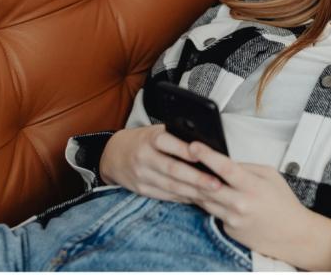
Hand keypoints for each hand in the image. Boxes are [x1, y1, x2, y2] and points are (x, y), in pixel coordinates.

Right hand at [99, 124, 223, 203]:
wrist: (113, 155)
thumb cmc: (145, 140)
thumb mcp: (156, 131)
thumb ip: (177, 136)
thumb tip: (207, 145)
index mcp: (149, 138)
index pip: (167, 143)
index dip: (185, 150)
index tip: (203, 156)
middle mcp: (143, 157)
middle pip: (172, 169)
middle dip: (196, 178)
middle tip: (217, 183)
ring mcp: (141, 176)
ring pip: (171, 186)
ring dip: (193, 192)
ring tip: (213, 194)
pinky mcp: (142, 190)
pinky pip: (166, 196)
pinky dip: (184, 198)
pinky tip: (199, 199)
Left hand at [187, 142, 316, 262]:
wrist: (291, 234)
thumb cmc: (283, 203)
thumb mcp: (270, 175)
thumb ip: (246, 167)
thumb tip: (224, 162)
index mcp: (252, 187)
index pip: (225, 168)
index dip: (208, 156)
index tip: (194, 145)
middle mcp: (240, 204)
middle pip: (207, 185)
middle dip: (190, 170)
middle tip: (178, 157)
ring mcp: (232, 219)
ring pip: (204, 199)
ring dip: (192, 186)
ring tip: (181, 171)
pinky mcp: (228, 229)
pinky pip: (211, 211)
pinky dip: (205, 201)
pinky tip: (198, 191)